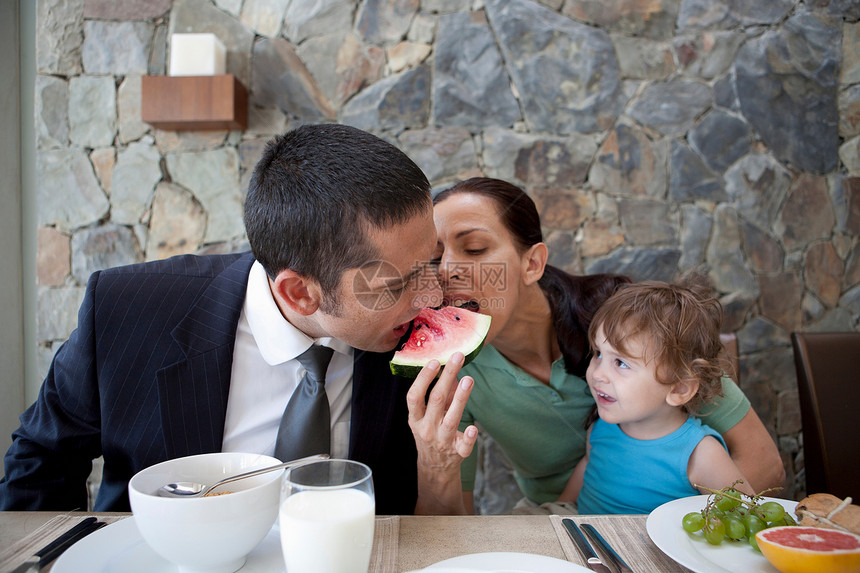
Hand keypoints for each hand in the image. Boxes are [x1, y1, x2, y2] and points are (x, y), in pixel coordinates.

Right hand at [406, 352, 477, 513]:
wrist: (435, 467)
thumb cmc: (432, 432)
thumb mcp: (430, 414)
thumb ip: (442, 393)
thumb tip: (452, 368)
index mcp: (416, 418)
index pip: (414, 396)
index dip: (423, 378)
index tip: (434, 361)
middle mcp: (426, 429)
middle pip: (436, 400)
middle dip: (446, 377)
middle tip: (457, 357)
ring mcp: (441, 441)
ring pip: (450, 418)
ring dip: (460, 398)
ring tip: (468, 379)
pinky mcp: (457, 452)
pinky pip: (463, 445)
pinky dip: (468, 437)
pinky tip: (473, 428)